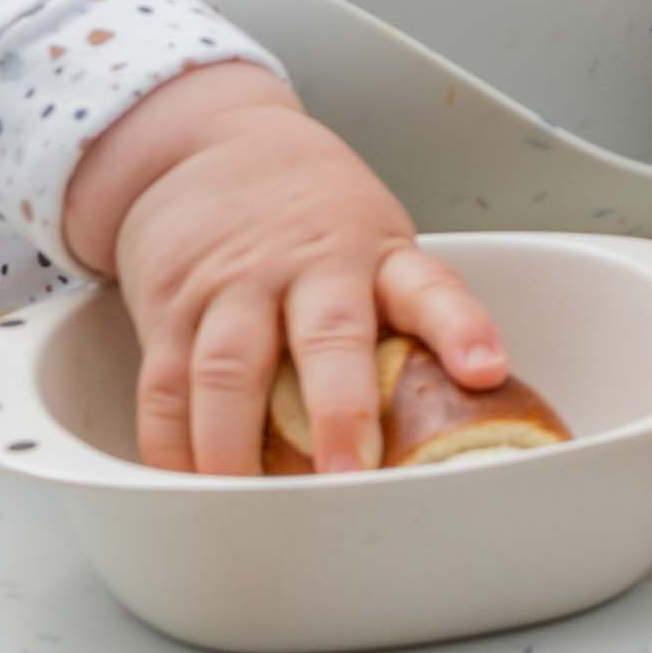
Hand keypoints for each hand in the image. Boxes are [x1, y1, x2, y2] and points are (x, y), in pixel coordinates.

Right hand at [56, 64, 507, 475]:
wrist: (205, 144)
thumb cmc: (310, 213)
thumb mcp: (373, 242)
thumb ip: (401, 319)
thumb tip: (456, 421)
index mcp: (375, 255)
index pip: (429, 288)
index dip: (461, 329)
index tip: (486, 370)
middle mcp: (307, 268)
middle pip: (326, 335)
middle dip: (338, 410)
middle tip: (348, 475)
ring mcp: (232, 287)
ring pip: (229, 369)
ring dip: (236, 447)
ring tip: (250, 508)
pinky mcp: (169, 309)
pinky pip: (165, 386)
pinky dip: (171, 446)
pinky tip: (185, 486)